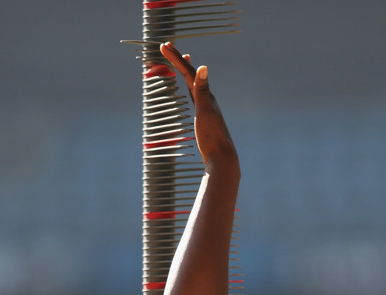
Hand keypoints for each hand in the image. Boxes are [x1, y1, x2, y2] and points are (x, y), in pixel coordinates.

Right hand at [160, 42, 237, 171]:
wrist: (221, 158)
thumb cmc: (211, 137)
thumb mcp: (204, 112)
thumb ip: (202, 90)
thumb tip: (202, 66)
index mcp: (205, 96)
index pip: (189, 72)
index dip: (176, 58)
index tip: (164, 45)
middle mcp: (207, 99)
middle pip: (192, 74)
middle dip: (179, 60)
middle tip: (168, 46)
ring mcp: (207, 108)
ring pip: (195, 84)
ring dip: (187, 71)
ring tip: (183, 59)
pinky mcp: (205, 119)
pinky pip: (196, 97)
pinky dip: (192, 88)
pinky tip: (192, 91)